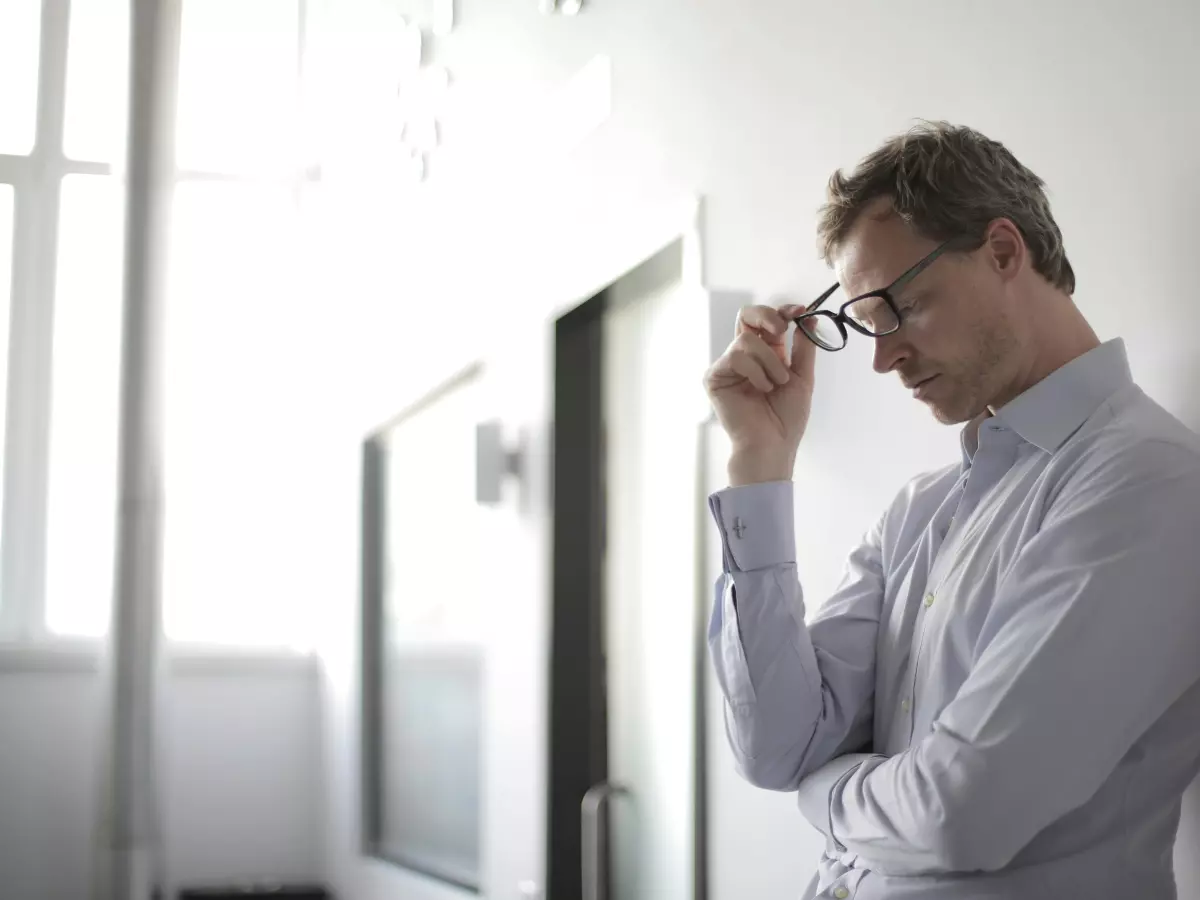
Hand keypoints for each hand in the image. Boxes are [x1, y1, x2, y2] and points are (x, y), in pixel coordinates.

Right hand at [703, 303, 816, 484]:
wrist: (772, 443)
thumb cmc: (786, 418)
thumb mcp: (802, 376)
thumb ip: (804, 346)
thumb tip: (810, 317)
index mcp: (767, 353)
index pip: (769, 321)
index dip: (782, 311)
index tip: (800, 311)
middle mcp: (746, 356)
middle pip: (746, 316)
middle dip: (766, 316)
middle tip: (781, 329)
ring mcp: (729, 365)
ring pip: (746, 339)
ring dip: (769, 361)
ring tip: (775, 384)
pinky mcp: (715, 376)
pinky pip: (735, 357)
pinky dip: (754, 372)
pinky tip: (760, 390)